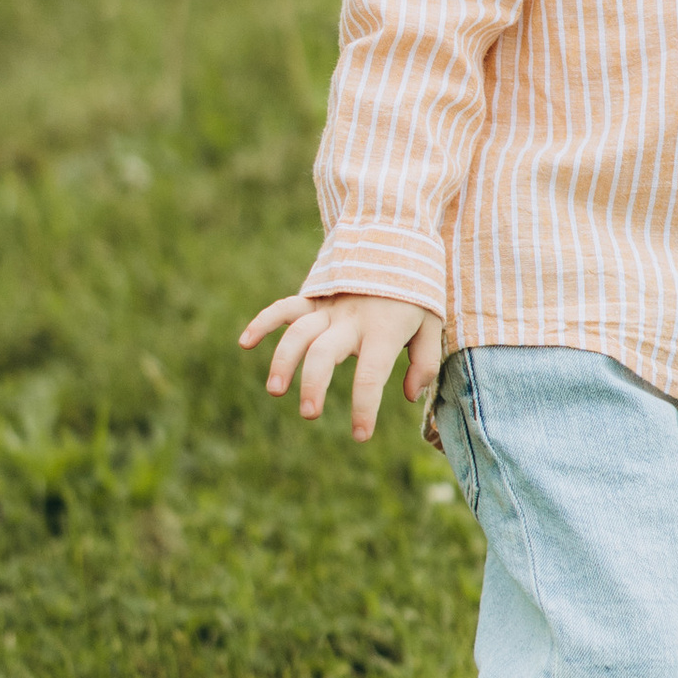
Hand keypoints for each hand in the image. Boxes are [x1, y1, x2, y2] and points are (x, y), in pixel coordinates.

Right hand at [239, 289, 443, 442]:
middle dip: (313, 384)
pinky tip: (245, 342)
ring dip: (283, 360)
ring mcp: (329, 307)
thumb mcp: (432, 325)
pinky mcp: (314, 298)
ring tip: (274, 390)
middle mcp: (351, 319)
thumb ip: (425, 363)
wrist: (398, 242)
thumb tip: (408, 395)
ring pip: (298, 332)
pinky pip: (285, 307)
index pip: (371, 375)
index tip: (361, 436)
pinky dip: (264, 321)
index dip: (364, 408)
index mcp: (382, 330)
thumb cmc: (415, 295)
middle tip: (309, 413)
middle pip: (324, 352)